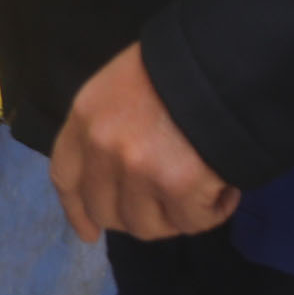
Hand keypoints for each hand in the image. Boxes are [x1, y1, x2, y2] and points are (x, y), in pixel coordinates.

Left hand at [47, 45, 235, 244]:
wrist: (227, 62)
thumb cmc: (179, 67)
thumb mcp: (125, 84)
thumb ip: (111, 127)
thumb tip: (117, 175)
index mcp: (86, 117)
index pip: (66, 178)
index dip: (78, 211)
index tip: (90, 232)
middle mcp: (103, 148)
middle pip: (106, 210)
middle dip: (136, 218)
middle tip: (168, 205)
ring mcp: (139, 170)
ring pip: (148, 226)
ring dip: (176, 217)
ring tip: (200, 191)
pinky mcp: (179, 187)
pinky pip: (192, 222)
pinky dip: (213, 212)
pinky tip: (225, 190)